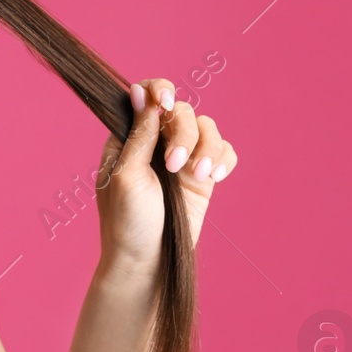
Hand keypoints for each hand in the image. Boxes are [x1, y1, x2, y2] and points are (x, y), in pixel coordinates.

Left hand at [94, 78, 239, 273]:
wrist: (148, 261)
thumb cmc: (128, 222)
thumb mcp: (128, 176)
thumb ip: (139, 134)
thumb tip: (141, 93)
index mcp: (127, 138)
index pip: (145, 95)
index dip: (159, 90)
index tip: (165, 103)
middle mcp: (155, 142)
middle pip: (180, 110)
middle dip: (183, 132)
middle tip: (175, 165)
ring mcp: (181, 158)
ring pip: (206, 127)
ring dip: (206, 147)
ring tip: (197, 176)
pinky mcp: (202, 176)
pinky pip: (222, 151)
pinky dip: (223, 158)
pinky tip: (214, 176)